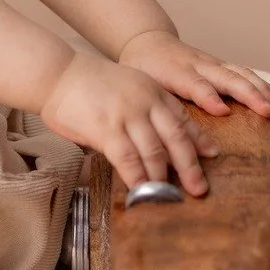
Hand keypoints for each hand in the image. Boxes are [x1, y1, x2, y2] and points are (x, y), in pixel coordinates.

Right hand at [38, 54, 219, 195]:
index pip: (182, 118)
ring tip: (169, 196)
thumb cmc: (86, 83)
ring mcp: (127, 115)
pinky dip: (137, 177)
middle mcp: (145, 102)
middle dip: (190, 166)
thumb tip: (155, 141)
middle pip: (176, 138)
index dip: (199, 139)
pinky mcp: (107, 129)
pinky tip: (141, 190)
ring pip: (155, 152)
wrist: (57, 73)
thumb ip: (143, 109)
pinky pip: (128, 159)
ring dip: (162, 178)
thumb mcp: (126, 85)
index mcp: (152, 90)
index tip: (212, 154)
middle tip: (199, 188)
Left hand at [116, 30, 269, 118]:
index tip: (222, 111)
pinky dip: (261, 87)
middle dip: (249, 94)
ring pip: (240, 74)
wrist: (147, 42)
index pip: (195, 84)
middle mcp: (198, 65)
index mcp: (176, 72)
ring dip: (261, 91)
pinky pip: (244, 74)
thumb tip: (153, 139)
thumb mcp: (139, 86)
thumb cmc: (142, 70)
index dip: (208, 97)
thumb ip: (150, 105)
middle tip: (267, 112)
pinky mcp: (221, 65)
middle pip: (226, 77)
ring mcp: (212, 63)